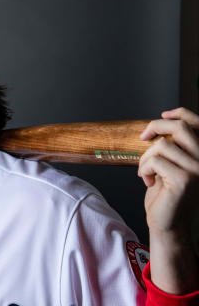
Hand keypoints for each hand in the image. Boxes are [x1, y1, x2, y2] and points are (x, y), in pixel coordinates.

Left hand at [138, 107, 198, 233]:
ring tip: (145, 172)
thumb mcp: (171, 164)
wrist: (167, 223)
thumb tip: (164, 120)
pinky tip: (147, 181)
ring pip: (162, 145)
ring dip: (146, 157)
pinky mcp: (184, 180)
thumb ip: (174, 147)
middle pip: (179, 127)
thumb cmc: (165, 193)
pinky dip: (143, 169)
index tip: (163, 114)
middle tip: (142, 138)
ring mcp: (198, 169)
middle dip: (155, 127)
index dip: (179, 113)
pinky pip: (154, 161)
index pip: (197, 123)